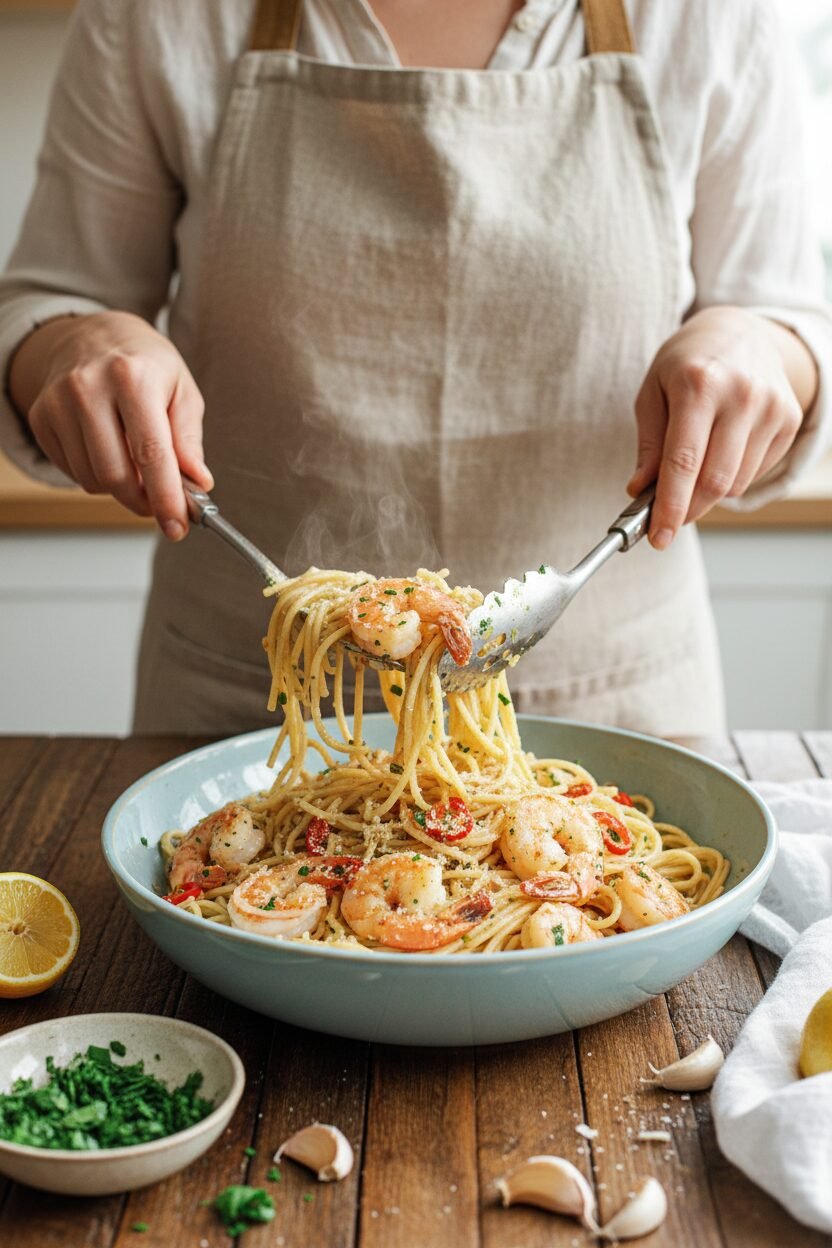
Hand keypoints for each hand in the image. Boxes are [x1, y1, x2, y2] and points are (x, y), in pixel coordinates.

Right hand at [10, 311, 211, 538]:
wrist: (94, 336)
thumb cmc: (145, 365)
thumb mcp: (182, 391)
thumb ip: (189, 440)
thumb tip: (198, 482)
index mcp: (133, 377)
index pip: (150, 453)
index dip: (165, 497)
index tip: (177, 526)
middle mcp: (89, 387)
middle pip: (116, 474)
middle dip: (143, 501)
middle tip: (160, 503)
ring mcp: (58, 402)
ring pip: (92, 479)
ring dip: (120, 488)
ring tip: (135, 464)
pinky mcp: (41, 416)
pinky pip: (73, 472)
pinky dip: (96, 475)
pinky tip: (108, 449)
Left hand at [628, 307, 807, 548]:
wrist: (739, 330)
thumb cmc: (687, 362)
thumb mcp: (653, 392)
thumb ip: (648, 443)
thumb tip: (641, 490)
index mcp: (698, 384)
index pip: (683, 462)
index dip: (670, 507)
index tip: (657, 537)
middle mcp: (740, 394)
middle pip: (714, 481)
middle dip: (687, 511)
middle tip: (668, 521)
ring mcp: (770, 406)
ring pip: (736, 482)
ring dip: (707, 494)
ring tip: (691, 474)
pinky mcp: (789, 417)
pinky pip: (755, 471)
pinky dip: (731, 478)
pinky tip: (719, 453)